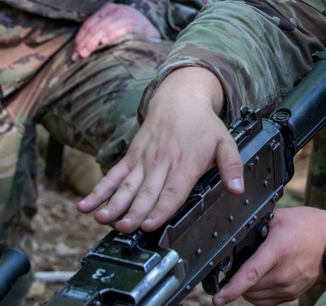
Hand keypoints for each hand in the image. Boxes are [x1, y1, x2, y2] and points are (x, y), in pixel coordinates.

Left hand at [72, 2, 160, 60]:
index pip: (89, 23)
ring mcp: (127, 16)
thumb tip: (78, 50)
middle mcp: (117, 10)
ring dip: (94, 43)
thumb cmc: (129, 32)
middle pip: (95, 27)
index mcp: (108, 9)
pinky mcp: (137, 24)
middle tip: (79, 56)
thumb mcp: (113, 27)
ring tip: (87, 54)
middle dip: (85, 42)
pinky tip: (104, 44)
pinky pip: (121, 30)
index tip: (75, 52)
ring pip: (105, 28)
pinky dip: (111, 36)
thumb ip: (98, 32)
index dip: (80, 38)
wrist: (152, 32)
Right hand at [77, 67, 243, 232]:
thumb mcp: (225, 142)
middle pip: (146, 192)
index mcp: (185, 164)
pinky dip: (99, 190)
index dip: (160, 210)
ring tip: (102, 219)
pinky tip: (86, 205)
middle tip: (125, 228)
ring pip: (127, 186)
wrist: (180, 98)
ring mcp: (144, 160)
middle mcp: (162, 164)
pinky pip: (113, 175)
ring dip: (113, 204)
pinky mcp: (131, 157)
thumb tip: (239, 189)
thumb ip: (231, 166)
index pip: (172, 192)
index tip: (150, 225)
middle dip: (135, 212)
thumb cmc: (203, 125)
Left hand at [213, 207, 325, 305]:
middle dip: (237, 281)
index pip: (249, 274)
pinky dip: (258, 295)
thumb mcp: (280, 217)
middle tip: (240, 265)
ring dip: (247, 289)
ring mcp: (288, 287)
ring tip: (251, 272)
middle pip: (248, 288)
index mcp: (277, 252)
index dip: (231, 289)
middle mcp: (282, 274)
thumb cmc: (309, 226)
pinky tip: (261, 281)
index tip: (217, 298)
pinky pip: (267, 302)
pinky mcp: (293, 294)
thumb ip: (257, 225)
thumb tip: (238, 231)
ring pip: (255, 297)